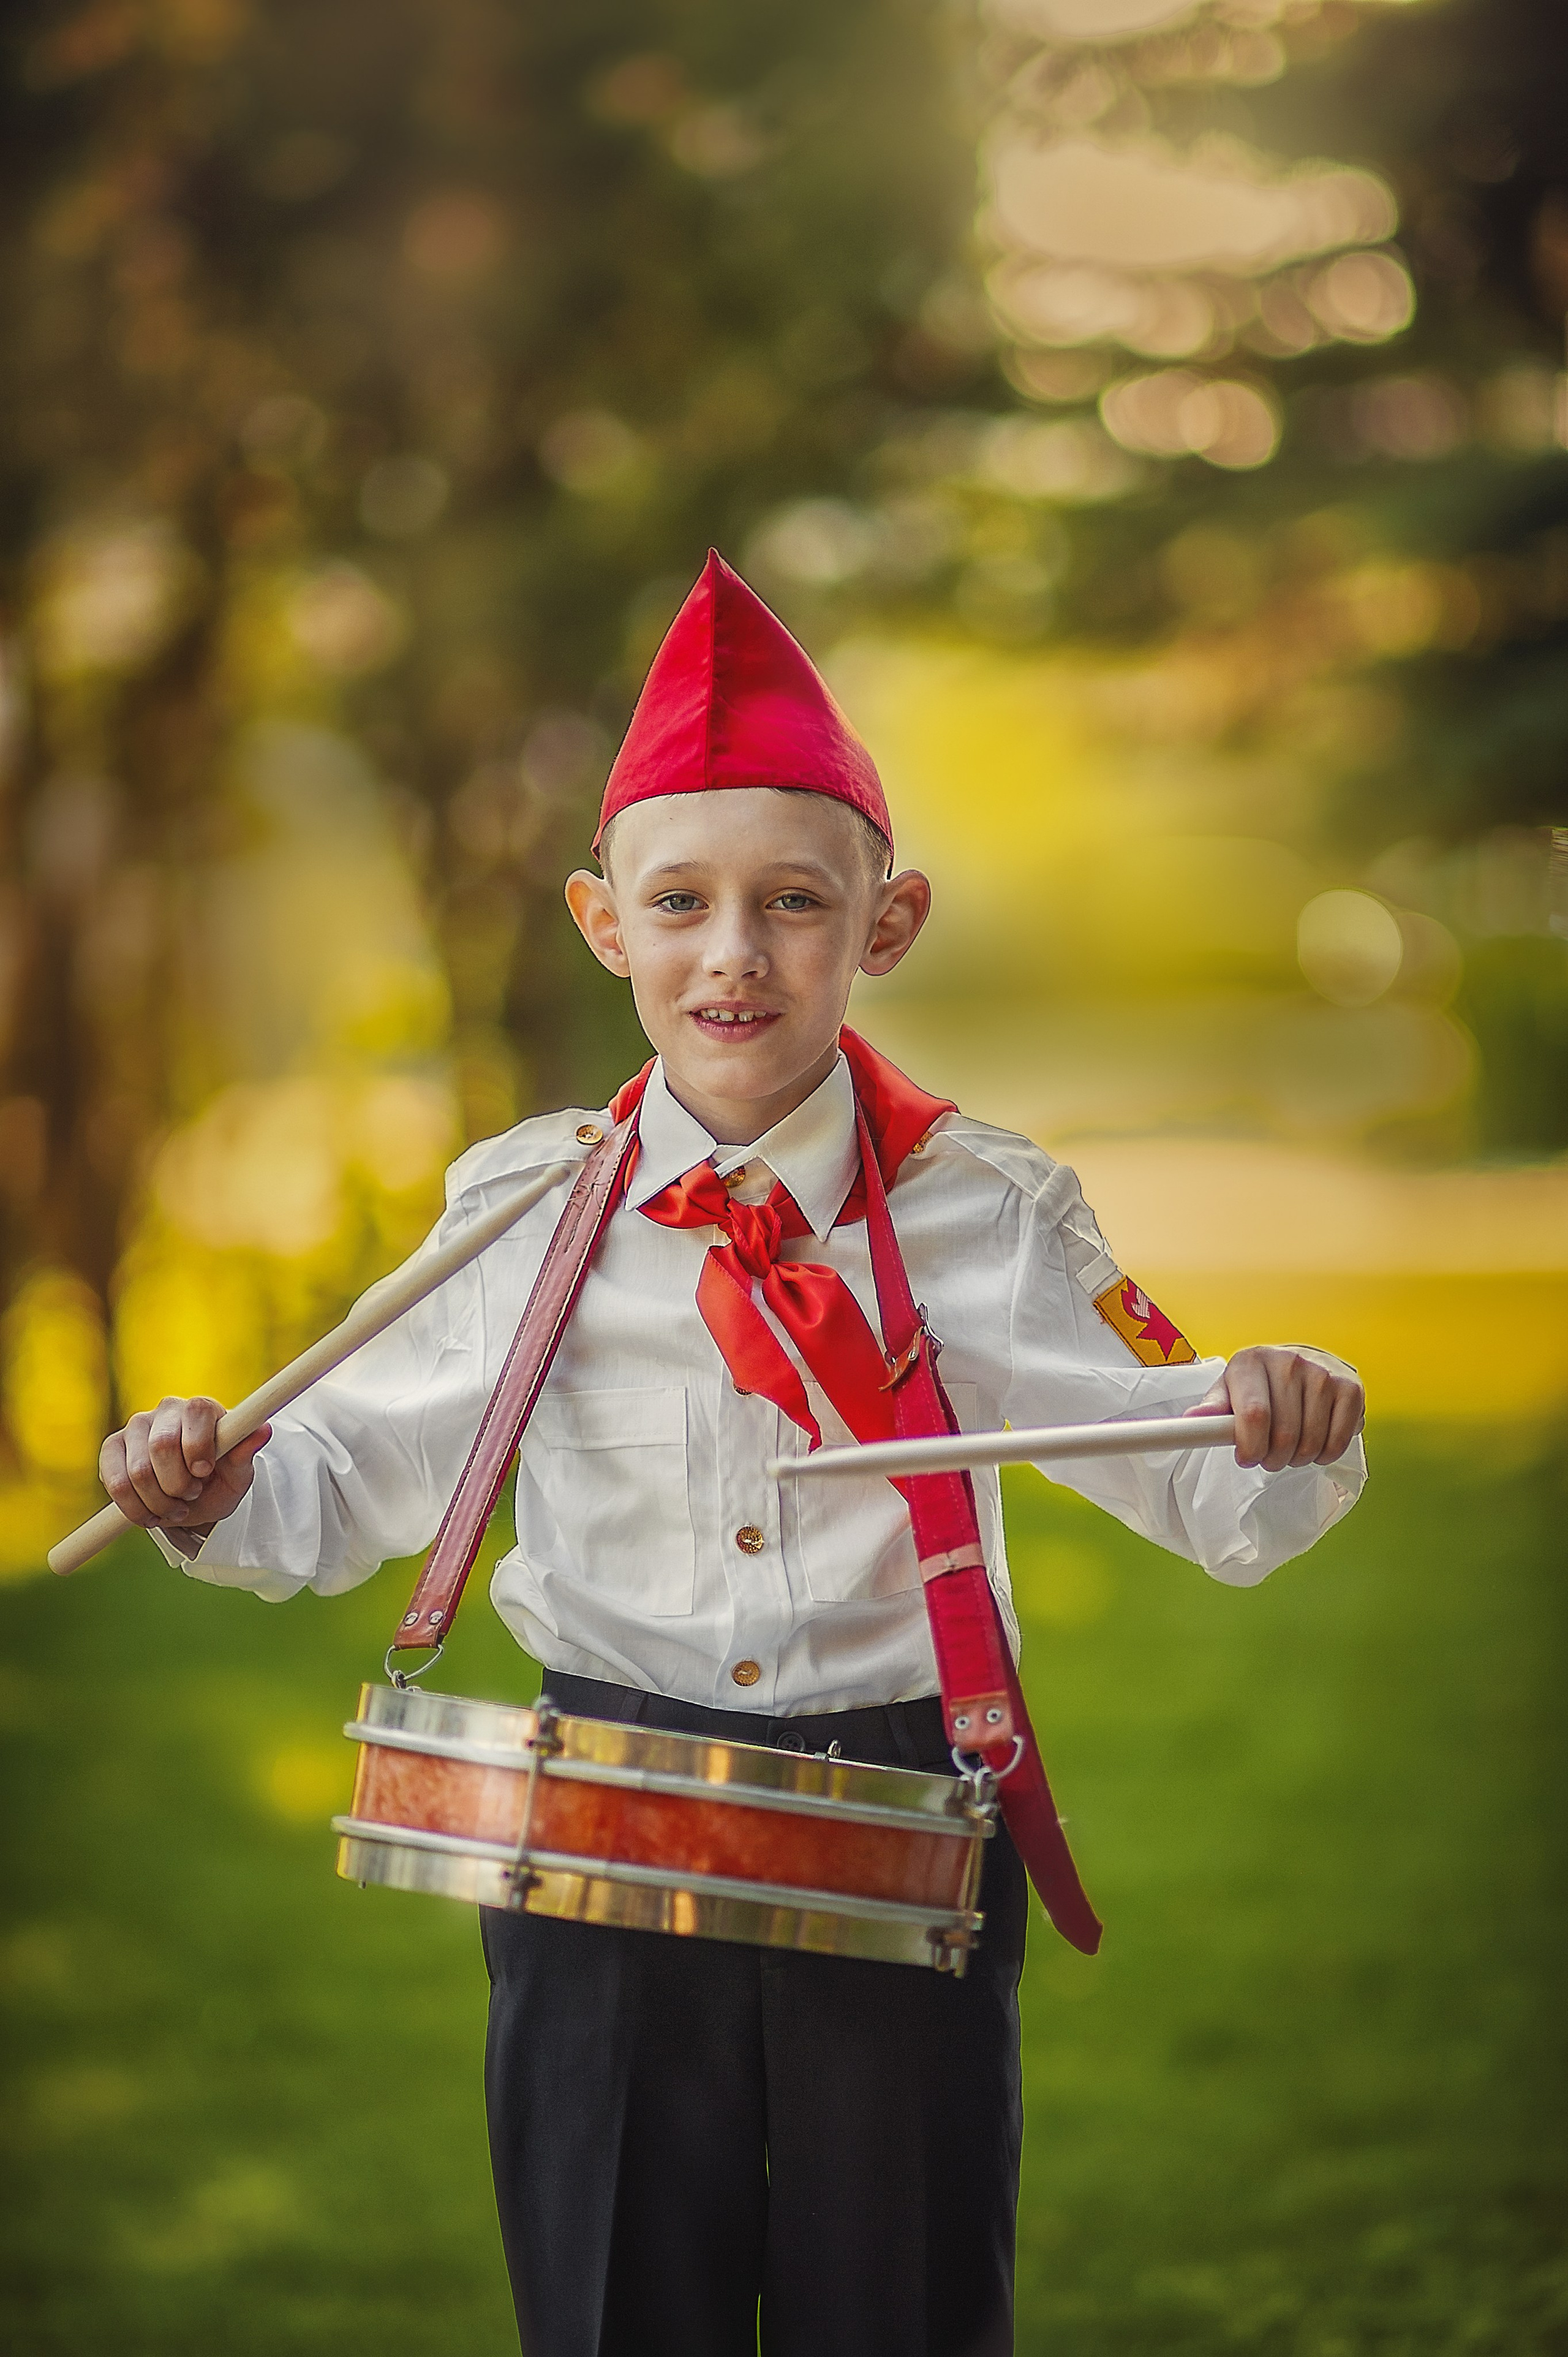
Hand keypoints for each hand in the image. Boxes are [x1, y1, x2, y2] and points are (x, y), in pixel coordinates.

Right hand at [100, 1396, 270, 1536]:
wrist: (192, 1497)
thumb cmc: (218, 1479)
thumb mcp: (237, 1474)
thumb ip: (245, 1453)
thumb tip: (263, 1430)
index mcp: (202, 1408)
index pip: (197, 1412)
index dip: (198, 1446)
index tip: (204, 1473)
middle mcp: (167, 1410)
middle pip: (162, 1444)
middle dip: (178, 1483)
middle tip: (192, 1495)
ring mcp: (136, 1426)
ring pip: (138, 1470)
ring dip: (158, 1501)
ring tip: (176, 1508)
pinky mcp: (112, 1447)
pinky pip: (115, 1482)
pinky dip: (134, 1507)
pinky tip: (150, 1514)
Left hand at [1187, 1347, 1362, 1471]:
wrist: (1299, 1365)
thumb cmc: (1257, 1386)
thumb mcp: (1229, 1392)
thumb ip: (1212, 1409)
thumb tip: (1191, 1420)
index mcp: (1251, 1361)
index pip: (1254, 1415)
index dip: (1251, 1447)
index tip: (1246, 1458)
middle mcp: (1289, 1362)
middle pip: (1284, 1435)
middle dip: (1273, 1459)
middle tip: (1269, 1457)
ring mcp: (1323, 1373)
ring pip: (1311, 1442)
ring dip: (1299, 1459)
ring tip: (1290, 1449)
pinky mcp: (1350, 1387)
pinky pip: (1339, 1440)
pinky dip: (1325, 1454)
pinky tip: (1315, 1443)